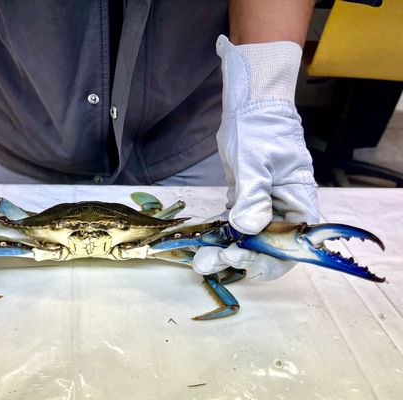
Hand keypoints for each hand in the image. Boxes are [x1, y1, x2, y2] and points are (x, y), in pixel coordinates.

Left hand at [193, 35, 318, 280]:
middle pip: (266, 248)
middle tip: (207, 263)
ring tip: (200, 260)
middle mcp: (284, 210)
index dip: (266, 259)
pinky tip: (202, 241)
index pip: (289, 246)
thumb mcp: (255, 162)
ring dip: (225, 250)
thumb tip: (248, 229)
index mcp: (298, 203)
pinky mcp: (247, 200)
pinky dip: (220, 233)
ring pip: (247, 239)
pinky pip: (235, 224)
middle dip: (238, 259)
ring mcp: (264, 206)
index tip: (237, 257)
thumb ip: (253, 197)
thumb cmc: (260, 128)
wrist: (250, 106)